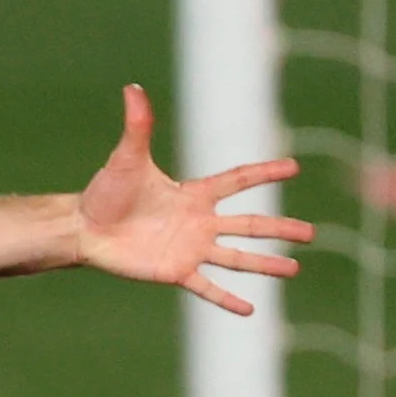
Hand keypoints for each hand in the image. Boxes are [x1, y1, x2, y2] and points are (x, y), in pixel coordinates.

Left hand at [75, 85, 313, 315]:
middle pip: (248, 224)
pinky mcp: (175, 271)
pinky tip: (250, 308)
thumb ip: (138, 126)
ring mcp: (190, 248)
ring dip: (265, 263)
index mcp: (193, 194)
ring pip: (236, 257)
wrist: (84, 228)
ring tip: (294, 268)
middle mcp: (198, 222)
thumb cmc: (105, 192)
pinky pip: (207, 287)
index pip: (237, 181)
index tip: (293, 166)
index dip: (263, 173)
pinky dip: (227, 298)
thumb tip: (132, 88)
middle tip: (311, 232)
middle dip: (279, 228)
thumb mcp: (127, 158)